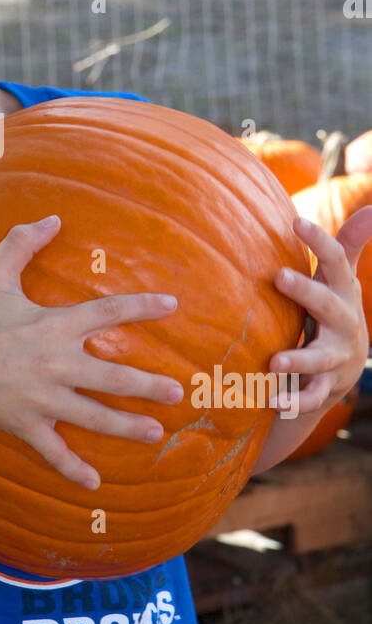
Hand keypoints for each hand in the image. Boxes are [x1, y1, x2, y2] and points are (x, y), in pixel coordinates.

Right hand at [0, 214, 183, 489]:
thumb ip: (24, 242)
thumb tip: (53, 217)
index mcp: (54, 325)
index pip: (109, 312)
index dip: (143, 307)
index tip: (172, 305)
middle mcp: (55, 363)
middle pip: (113, 377)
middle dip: (148, 385)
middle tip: (178, 392)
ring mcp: (41, 398)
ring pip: (94, 416)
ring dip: (127, 426)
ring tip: (156, 433)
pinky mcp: (23, 423)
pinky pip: (53, 451)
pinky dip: (72, 469)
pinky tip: (94, 484)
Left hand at [268, 208, 371, 417]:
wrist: (343, 368)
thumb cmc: (333, 310)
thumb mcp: (342, 279)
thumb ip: (349, 244)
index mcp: (342, 292)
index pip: (336, 260)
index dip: (319, 240)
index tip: (296, 221)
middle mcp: (343, 323)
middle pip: (326, 304)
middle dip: (305, 291)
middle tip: (279, 276)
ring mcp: (335, 357)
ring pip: (319, 358)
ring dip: (298, 359)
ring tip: (275, 363)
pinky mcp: (324, 386)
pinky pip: (310, 397)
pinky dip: (294, 402)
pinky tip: (274, 403)